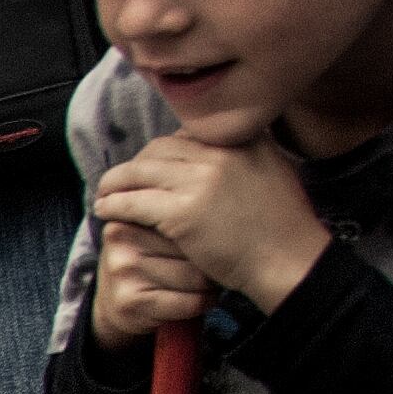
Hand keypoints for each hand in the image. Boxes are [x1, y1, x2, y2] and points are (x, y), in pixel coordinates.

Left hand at [94, 133, 326, 316]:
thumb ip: (245, 154)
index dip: (161, 152)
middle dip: (135, 164)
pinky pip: (134, 202)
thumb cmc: (282, 225)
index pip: (186, 134)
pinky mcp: (183, 212)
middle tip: (119, 181)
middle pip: (158, 149)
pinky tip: (105, 210)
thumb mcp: (272, 171)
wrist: (289, 259)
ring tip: (104, 193)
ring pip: (140, 172)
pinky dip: (114, 204)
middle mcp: (221, 152)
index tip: (149, 167)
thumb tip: (219, 145)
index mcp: (243, 139)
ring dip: (115, 182)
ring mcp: (201, 180)